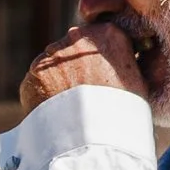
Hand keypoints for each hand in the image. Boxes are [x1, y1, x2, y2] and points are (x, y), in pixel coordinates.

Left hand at [18, 20, 147, 112]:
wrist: (93, 136)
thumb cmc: (123, 111)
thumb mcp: (137, 81)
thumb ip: (123, 64)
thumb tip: (118, 67)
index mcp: (108, 34)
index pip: (101, 37)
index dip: (100, 56)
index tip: (101, 72)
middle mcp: (77, 37)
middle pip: (74, 47)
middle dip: (76, 65)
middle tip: (83, 92)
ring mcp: (51, 54)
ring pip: (54, 64)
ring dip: (58, 79)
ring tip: (69, 106)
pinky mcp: (33, 74)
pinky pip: (38, 82)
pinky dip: (43, 94)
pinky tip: (55, 111)